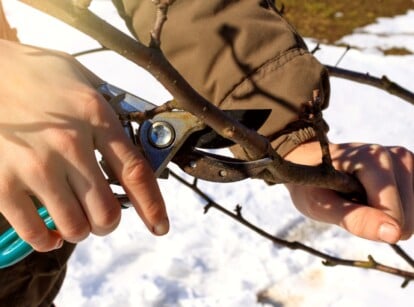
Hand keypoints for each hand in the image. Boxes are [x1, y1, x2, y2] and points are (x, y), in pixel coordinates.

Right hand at [0, 40, 168, 251]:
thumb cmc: (34, 73)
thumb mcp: (81, 78)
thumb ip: (108, 110)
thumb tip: (133, 140)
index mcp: (95, 116)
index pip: (134, 172)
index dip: (152, 206)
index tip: (160, 226)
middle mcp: (69, 144)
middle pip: (106, 211)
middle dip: (107, 222)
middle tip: (101, 216)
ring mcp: (34, 165)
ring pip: (74, 226)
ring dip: (79, 230)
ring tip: (73, 217)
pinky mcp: (2, 182)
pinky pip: (32, 231)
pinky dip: (45, 239)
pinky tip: (47, 231)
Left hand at [284, 140, 412, 242]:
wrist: (309, 163)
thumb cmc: (310, 184)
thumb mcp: (320, 205)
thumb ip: (356, 219)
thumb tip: (394, 235)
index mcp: (373, 159)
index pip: (394, 215)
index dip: (369, 225)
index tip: (342, 205)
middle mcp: (397, 155)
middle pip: (409, 219)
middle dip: (378, 220)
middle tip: (350, 201)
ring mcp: (408, 161)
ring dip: (385, 215)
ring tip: (359, 197)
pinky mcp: (411, 170)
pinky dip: (395, 211)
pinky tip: (374, 198)